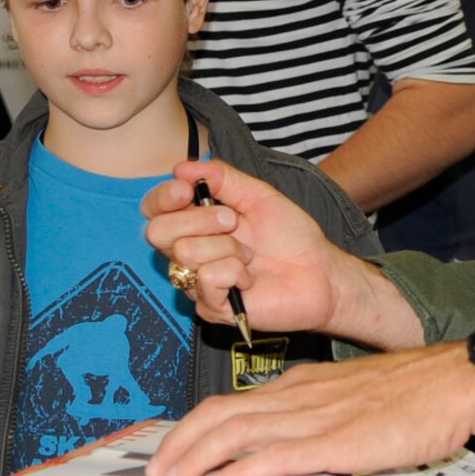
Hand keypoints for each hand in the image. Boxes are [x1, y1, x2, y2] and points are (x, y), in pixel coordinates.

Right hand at [143, 159, 348, 336]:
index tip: (188, 189)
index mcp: (195, 223)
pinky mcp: (212, 308)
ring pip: (184, 253)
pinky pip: (207, 279)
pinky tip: (250, 278)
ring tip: (250, 255)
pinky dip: (235, 271)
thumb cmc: (290, 236)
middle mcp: (189, 253)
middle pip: (157, 232)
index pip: (154, 209)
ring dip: (227, 246)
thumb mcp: (257, 195)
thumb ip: (221, 178)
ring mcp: (197, 283)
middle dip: (198, 219)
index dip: (164, 197)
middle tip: (233, 221)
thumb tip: (182, 167)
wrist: (320, 271)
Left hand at [147, 344, 474, 475]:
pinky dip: (244, 470)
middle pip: (222, 414)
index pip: (233, 403)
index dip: (196, 427)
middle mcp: (300, 396)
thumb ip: (320, 416)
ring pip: (239, 432)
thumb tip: (294, 444)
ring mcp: (316, 417)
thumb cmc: (416, 392)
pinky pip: (279, 455)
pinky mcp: (338, 441)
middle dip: (182, 442)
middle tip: (158, 471)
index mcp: (303, 385)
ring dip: (198, 458)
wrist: (456, 382)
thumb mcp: (355, 398)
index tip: (174, 449)